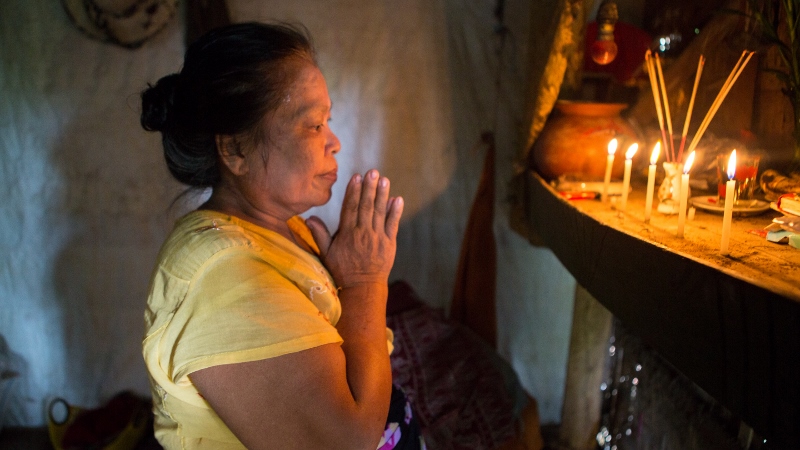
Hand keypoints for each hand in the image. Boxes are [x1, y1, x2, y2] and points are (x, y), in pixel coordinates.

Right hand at [306, 170, 403, 287]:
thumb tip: (309, 218)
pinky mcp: (389, 244)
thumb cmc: (342, 270)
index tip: (356, 177)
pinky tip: (397, 199)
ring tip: (384, 179)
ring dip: (382, 195)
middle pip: (366, 207)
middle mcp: (362, 234)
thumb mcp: (326, 254)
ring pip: (379, 213)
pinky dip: (395, 212)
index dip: (353, 192)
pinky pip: (392, 225)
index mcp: (347, 234)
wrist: (362, 288)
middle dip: (369, 188)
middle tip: (372, 171)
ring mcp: (377, 238)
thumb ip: (319, 235)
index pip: (349, 208)